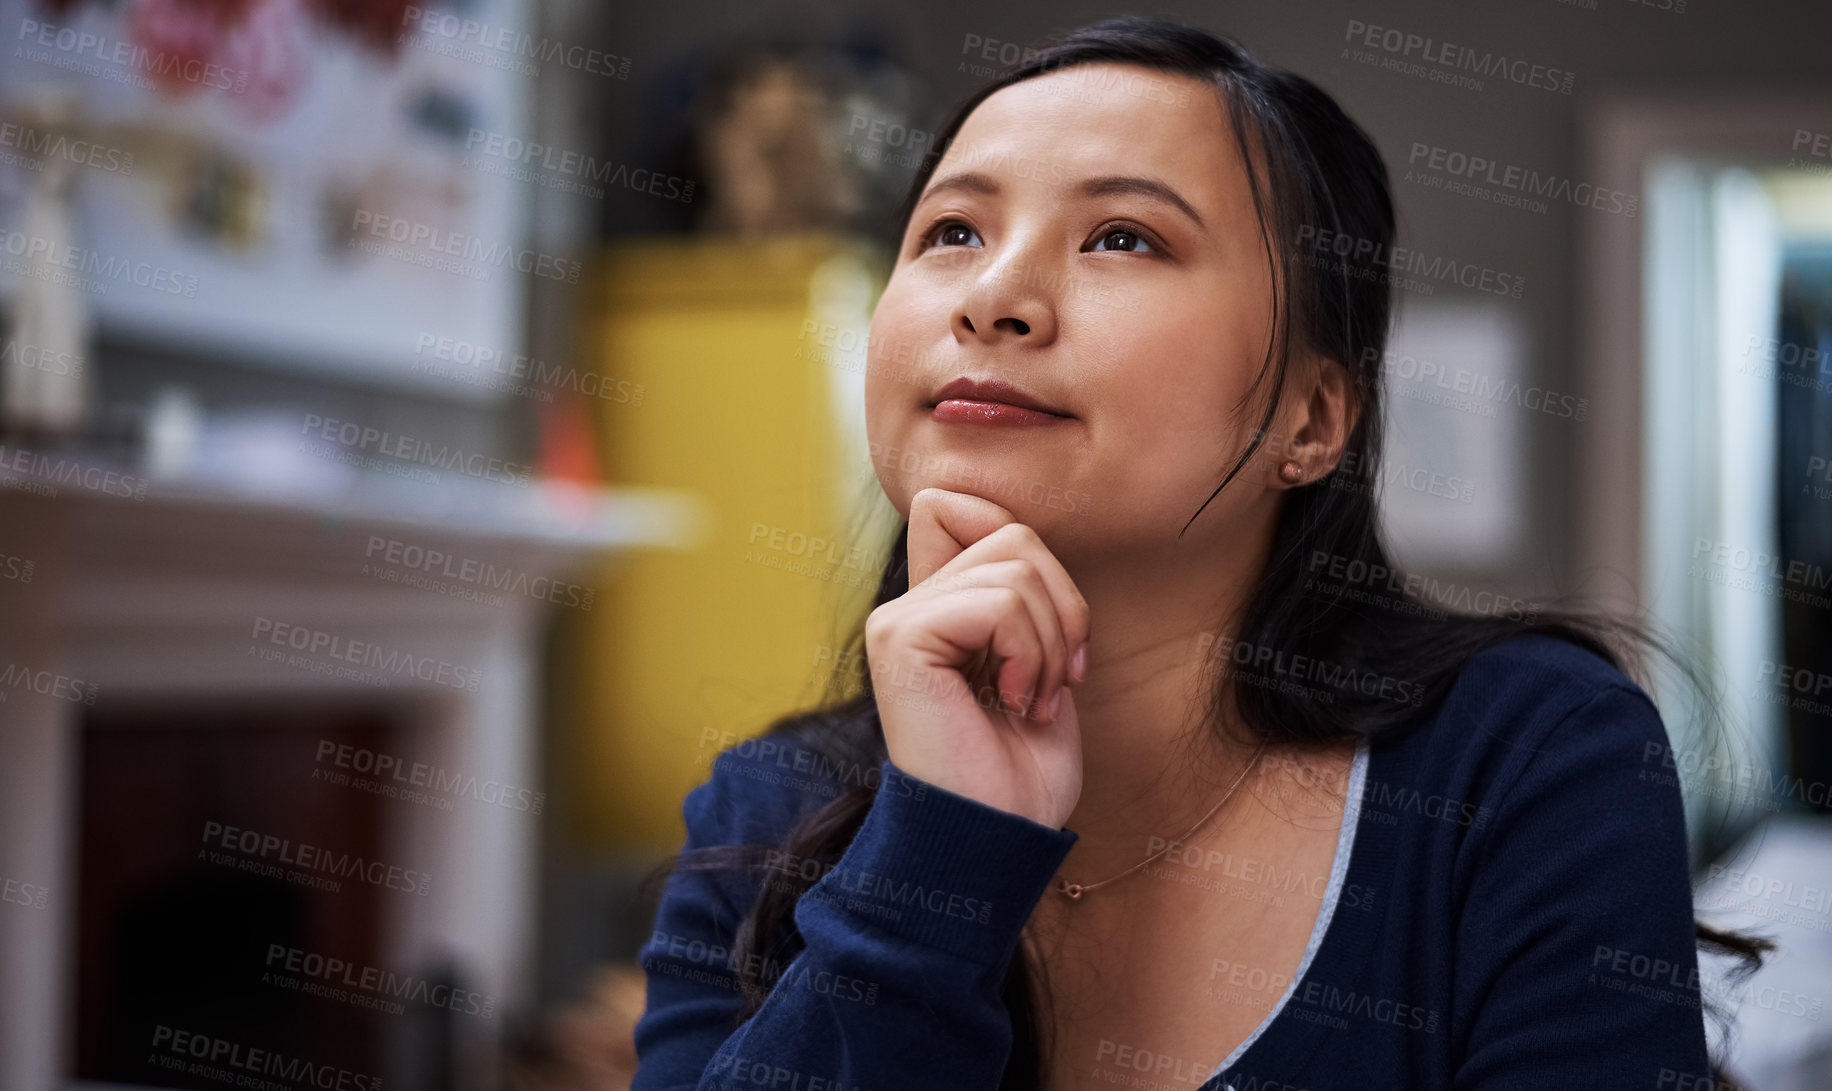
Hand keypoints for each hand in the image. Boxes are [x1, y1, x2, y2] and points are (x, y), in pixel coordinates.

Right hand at [863, 488, 1090, 828]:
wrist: (997, 838)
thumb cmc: (1022, 770)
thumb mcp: (1038, 660)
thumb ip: (1020, 592)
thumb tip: (1022, 529)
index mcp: (934, 608)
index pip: (958, 504)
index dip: (1021, 542)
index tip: (1051, 628)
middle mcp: (907, 606)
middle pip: (1011, 532)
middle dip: (1062, 604)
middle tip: (1057, 680)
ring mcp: (897, 620)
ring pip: (1014, 563)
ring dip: (1053, 639)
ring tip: (1035, 698)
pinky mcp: (901, 640)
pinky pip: (999, 603)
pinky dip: (1032, 653)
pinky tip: (1016, 702)